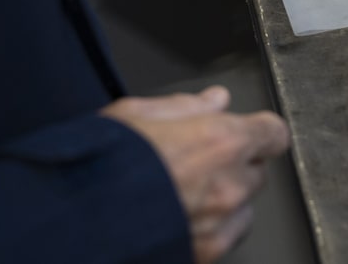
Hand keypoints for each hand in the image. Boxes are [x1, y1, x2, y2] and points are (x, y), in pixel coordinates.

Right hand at [102, 86, 289, 263]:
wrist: (74, 221)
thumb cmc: (99, 166)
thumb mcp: (137, 114)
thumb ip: (186, 106)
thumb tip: (214, 100)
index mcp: (221, 141)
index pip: (273, 133)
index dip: (259, 130)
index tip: (247, 131)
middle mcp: (230, 185)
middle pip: (257, 171)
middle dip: (235, 164)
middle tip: (196, 162)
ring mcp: (220, 224)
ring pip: (244, 208)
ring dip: (225, 200)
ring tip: (182, 194)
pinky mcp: (206, 254)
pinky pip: (226, 237)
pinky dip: (211, 229)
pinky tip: (179, 218)